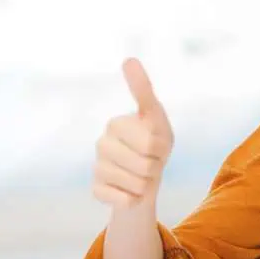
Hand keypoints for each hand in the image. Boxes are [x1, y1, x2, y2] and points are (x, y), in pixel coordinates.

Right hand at [91, 58, 174, 209]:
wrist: (144, 178)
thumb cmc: (154, 144)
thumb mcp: (157, 118)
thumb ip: (143, 90)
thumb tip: (128, 58)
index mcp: (115, 123)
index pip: (150, 141)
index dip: (162, 146)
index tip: (157, 142)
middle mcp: (101, 143)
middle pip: (145, 163)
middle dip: (156, 166)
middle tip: (151, 162)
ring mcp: (97, 168)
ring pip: (137, 183)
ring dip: (147, 183)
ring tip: (141, 175)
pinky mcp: (97, 190)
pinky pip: (125, 200)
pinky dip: (135, 199)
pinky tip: (130, 191)